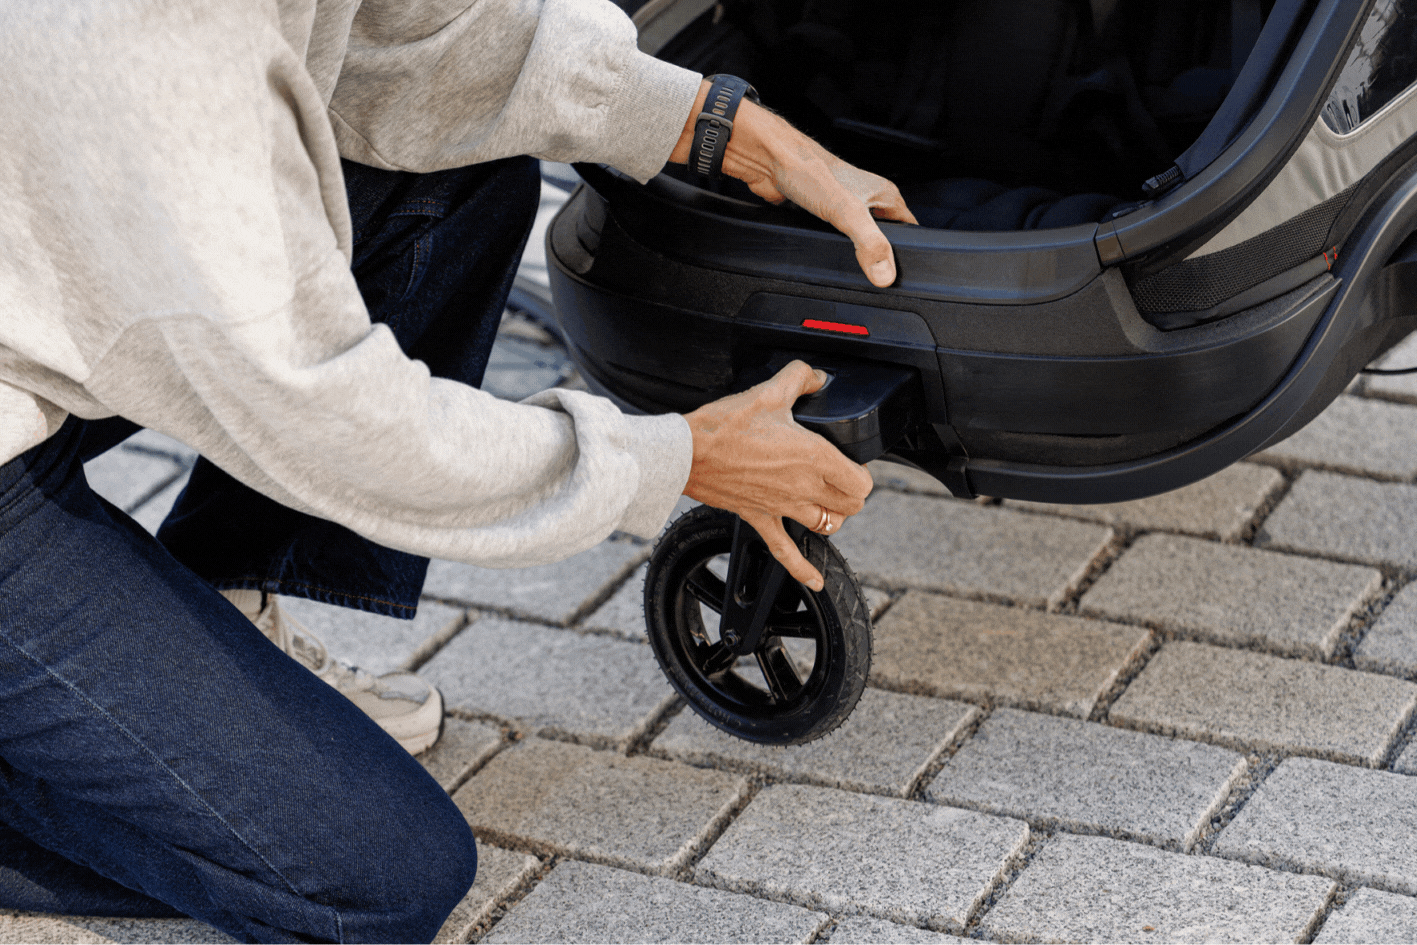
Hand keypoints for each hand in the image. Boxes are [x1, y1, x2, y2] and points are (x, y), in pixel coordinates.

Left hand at [670, 79, 917, 286]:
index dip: (908, 250)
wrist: (769, 161)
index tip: (901, 271)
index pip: (910, 227)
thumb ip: (869, 244)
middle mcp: (866, 197)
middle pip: (885, 235)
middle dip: (880, 256)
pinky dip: (833, 247)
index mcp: (883, 194)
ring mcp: (844, 204)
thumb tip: (885, 273)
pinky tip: (827, 253)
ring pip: (858, 236)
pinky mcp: (822, 212)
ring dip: (855, 252)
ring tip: (852, 267)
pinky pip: (835, 236)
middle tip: (873, 275)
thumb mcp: (847, 213)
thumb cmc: (807, 170)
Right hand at [683, 361, 873, 589]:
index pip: (861, 481)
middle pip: (850, 506)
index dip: (862, 472)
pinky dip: (803, 569)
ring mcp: (783, 507)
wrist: (686, 452)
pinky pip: (786, 553)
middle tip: (843, 480)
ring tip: (828, 505)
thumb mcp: (768, 392)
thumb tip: (816, 375)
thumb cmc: (724, 425)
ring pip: (827, 526)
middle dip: (852, 494)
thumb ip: (800, 378)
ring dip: (833, 517)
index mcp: (814, 457)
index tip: (851, 461)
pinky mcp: (760, 518)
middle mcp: (804, 488)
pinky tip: (815, 580)